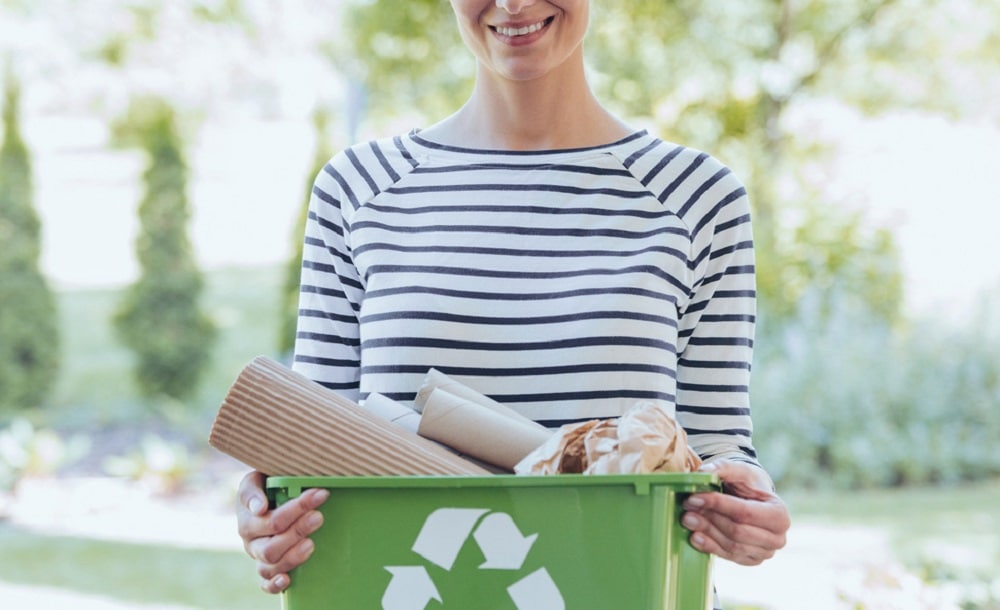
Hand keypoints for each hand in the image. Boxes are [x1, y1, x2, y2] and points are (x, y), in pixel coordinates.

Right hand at [236, 470, 329, 592]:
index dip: (297, 508)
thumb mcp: (256, 480)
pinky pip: (266, 584)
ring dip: (293, 556)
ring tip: (311, 543)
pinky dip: (275, 584)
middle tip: (318, 517)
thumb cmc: (264, 485)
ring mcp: (259, 558)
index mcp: (248, 520)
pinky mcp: (267, 570)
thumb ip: (253, 491)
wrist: (265, 494)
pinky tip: (287, 579)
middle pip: (272, 547)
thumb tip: (258, 508)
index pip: (272, 520)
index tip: (320, 494)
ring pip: (271, 565)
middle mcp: (252, 542)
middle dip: (298, 531)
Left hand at [680, 460, 788, 565]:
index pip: (745, 513)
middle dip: (710, 519)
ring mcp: (765, 553)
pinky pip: (728, 556)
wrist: (752, 500)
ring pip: (731, 546)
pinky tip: (694, 537)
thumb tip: (703, 471)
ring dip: (707, 532)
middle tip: (687, 508)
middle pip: (737, 531)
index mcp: (779, 514)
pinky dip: (709, 547)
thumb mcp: (738, 470)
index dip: (718, 505)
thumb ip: (722, 468)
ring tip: (687, 519)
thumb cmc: (747, 484)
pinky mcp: (750, 560)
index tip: (693, 497)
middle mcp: (777, 538)